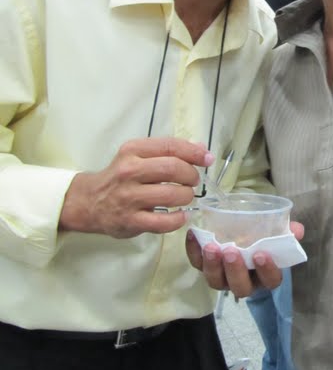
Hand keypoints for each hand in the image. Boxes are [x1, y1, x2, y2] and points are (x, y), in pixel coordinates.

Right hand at [60, 137, 214, 237]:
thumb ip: (168, 152)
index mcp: (133, 150)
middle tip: (193, 181)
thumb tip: (201, 149)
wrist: (88, 202)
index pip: (170, 146)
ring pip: (171, 195)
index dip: (194, 152)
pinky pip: (163, 222)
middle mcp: (129, 171)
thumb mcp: (139, 156)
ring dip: (187, 196)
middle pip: (173, 169)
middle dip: (191, 175)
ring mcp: (129, 197)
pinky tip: (181, 215)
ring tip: (185, 197)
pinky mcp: (131, 221)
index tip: (207, 159)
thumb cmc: (120, 177)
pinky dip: (178, 219)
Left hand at [186, 220, 304, 297]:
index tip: (261, 254)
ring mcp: (223, 277)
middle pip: (240, 286)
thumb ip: (287, 233)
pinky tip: (194, 235)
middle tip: (231, 251)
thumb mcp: (277, 235)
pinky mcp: (205, 267)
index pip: (270, 281)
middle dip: (235, 271)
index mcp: (265, 276)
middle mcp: (244, 282)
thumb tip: (297, 230)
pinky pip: (197, 264)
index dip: (266, 271)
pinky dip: (193, 251)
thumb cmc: (263, 239)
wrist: (243, 235)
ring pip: (216, 281)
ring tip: (211, 247)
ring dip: (212, 265)